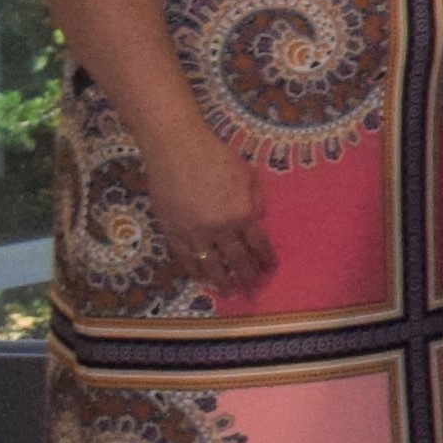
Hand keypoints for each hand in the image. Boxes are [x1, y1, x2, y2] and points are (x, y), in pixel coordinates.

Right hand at [136, 123, 277, 292]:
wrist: (176, 150)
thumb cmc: (216, 157)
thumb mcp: (248, 176)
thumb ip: (255, 201)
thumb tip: (257, 220)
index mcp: (242, 214)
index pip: (258, 244)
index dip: (266, 259)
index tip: (270, 269)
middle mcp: (219, 228)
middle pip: (236, 260)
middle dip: (247, 277)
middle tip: (252, 291)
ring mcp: (193, 232)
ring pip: (209, 264)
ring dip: (221, 280)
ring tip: (229, 292)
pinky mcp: (171, 231)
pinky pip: (185, 258)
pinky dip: (194, 270)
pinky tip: (201, 279)